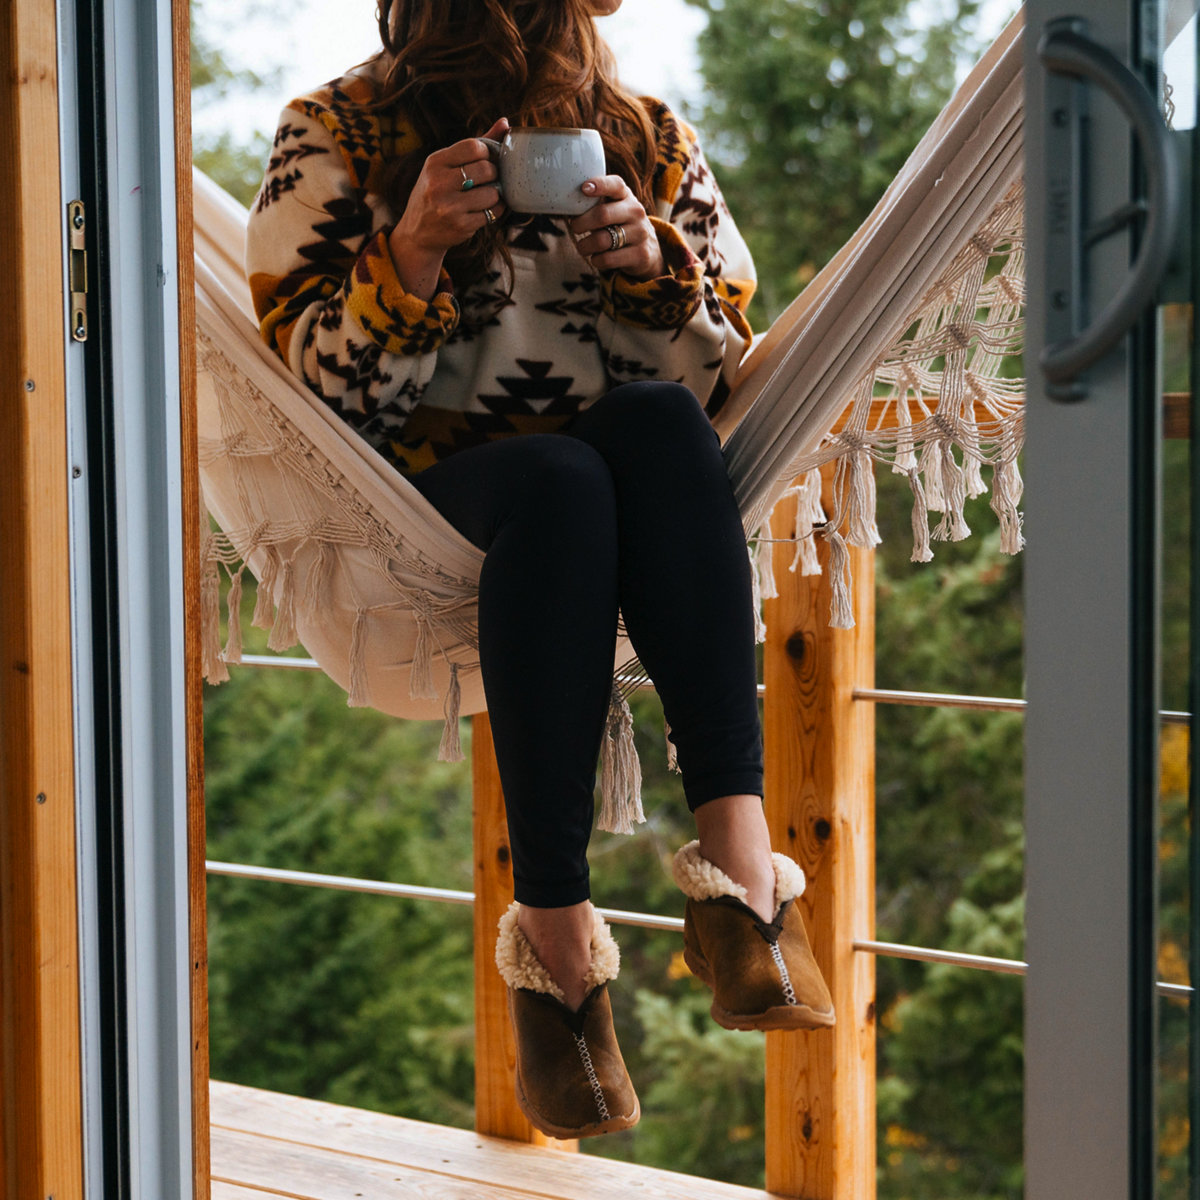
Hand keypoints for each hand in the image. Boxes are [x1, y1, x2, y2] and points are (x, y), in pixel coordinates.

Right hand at [387, 117, 509, 297]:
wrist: (417, 233)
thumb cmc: (435, 192)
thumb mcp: (444, 166)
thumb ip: (474, 145)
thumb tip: (506, 123)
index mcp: (435, 162)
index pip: (474, 146)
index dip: (486, 153)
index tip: (483, 160)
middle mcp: (439, 183)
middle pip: (487, 170)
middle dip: (493, 174)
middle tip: (487, 180)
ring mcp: (449, 207)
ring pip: (492, 193)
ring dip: (495, 195)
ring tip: (484, 196)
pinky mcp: (460, 226)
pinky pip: (492, 214)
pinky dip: (494, 211)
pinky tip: (484, 210)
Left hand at [568, 175, 664, 279]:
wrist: (648, 250)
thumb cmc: (619, 224)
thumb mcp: (612, 208)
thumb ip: (593, 203)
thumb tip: (562, 204)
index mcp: (626, 195)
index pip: (615, 184)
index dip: (599, 185)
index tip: (583, 188)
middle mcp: (636, 211)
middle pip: (602, 215)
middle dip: (581, 223)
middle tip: (574, 228)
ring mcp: (640, 233)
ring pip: (602, 240)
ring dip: (585, 246)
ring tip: (583, 247)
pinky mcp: (640, 254)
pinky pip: (608, 259)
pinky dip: (596, 260)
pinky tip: (597, 257)